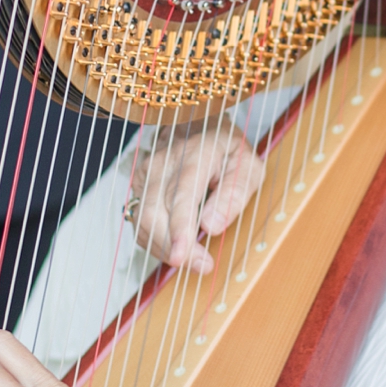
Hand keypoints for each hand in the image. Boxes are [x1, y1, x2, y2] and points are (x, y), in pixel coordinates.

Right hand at [128, 121, 265, 273]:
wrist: (197, 120)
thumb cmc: (227, 147)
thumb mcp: (247, 165)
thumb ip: (233, 195)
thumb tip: (212, 227)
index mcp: (195, 153)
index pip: (180, 196)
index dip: (179, 231)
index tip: (183, 258)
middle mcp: (163, 161)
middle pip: (154, 214)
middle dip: (174, 248)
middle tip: (202, 265)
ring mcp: (146, 171)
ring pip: (142, 220)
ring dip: (164, 248)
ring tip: (193, 258)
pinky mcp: (138, 183)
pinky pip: (139, 220)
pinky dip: (154, 240)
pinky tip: (176, 245)